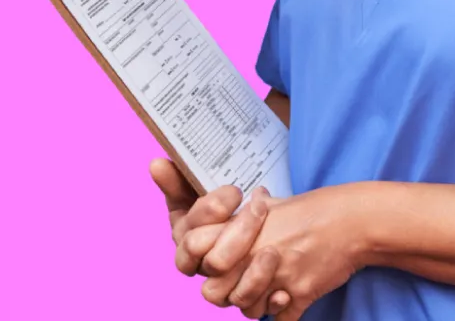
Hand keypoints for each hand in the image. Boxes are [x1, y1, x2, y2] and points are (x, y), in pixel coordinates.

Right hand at [149, 158, 291, 312]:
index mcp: (186, 240)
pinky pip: (255, 309)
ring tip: (273, 251)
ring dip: (253, 275)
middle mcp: (201, 267)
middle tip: (260, 209)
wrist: (254, 225)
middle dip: (238, 234)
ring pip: (229, 295)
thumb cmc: (217, 207)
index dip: (212, 213)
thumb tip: (156, 163)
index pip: (191, 235)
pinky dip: (270, 300)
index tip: (235, 191)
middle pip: (212, 262)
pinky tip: (284, 290)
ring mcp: (223, 287)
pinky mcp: (248, 299)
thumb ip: (178, 179)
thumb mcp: (197, 189)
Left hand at [181, 183, 372, 319]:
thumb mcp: (278, 205)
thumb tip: (241, 210)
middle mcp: (256, 255)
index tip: (219, 259)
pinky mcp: (299, 296)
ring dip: (255, 302)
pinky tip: (289, 296)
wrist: (353, 221)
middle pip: (213, 293)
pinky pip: (278, 320)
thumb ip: (252, 213)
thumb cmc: (317, 209)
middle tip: (242, 278)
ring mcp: (277, 278)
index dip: (205, 261)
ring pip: (246, 310)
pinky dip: (282, 313)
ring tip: (270, 286)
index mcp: (247, 231)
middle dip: (226, 289)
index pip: (201, 256)